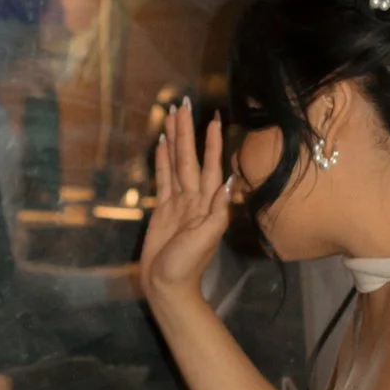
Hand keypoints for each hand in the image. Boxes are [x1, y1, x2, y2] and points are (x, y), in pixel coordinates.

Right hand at [139, 99, 232, 306]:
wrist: (167, 285)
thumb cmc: (188, 265)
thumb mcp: (206, 239)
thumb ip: (218, 212)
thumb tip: (227, 181)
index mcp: (207, 203)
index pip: (209, 165)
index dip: (212, 143)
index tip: (214, 119)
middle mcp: (194, 198)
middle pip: (189, 158)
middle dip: (188, 132)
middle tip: (182, 104)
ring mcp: (178, 202)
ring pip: (176, 164)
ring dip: (175, 141)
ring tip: (170, 117)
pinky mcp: (163, 209)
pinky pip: (163, 180)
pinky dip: (162, 162)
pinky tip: (161, 145)